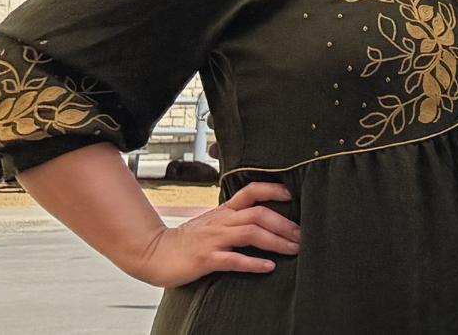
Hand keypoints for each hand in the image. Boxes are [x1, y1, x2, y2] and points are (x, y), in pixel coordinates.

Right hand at [124, 181, 298, 286]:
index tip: (292, 196)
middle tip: (302, 235)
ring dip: (276, 241)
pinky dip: (253, 263)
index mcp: (224, 212)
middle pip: (259, 214)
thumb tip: (261, 220)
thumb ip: (233, 219)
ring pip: (251, 233)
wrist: (154, 254)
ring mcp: (213, 239)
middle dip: (284, 223)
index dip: (273, 190)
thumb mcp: (212, 224)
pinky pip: (233, 259)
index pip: (251, 192)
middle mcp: (221, 222)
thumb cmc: (187, 241)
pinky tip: (268, 267)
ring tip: (293, 249)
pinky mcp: (205, 259)